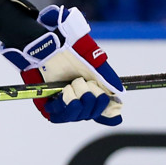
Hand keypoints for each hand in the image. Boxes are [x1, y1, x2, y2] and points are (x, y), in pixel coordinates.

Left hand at [0, 6, 123, 124]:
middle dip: (92, 101)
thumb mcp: (95, 63)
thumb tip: (119, 93)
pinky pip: (58, 117)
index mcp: (90, 91)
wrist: (49, 47)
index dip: (108, 116)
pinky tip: (63, 96)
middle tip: (84, 84)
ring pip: (76, 117)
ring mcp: (62, 103)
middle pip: (91, 115)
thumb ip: (108, 78)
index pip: (103, 112)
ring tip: (71, 87)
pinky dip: (64, 108)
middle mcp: (77, 99)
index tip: (112, 113)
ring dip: (78, 104)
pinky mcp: (46, 104)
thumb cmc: (70, 51)